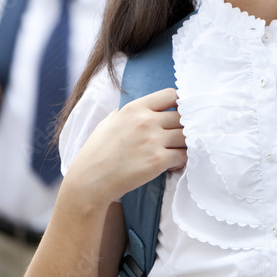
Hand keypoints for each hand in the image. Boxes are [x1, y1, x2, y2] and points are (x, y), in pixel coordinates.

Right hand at [63, 88, 186, 204]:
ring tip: (175, 151)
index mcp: (135, 108)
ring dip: (184, 144)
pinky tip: (171, 164)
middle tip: (177, 138)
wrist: (89, 182)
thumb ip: (124, 114)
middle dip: (183, 127)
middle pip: (182, 116)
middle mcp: (146, 121)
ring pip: (186, 136)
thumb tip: (138, 110)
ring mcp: (153, 140)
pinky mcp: (158, 160)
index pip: (171, 94)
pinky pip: (184, 155)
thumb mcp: (107, 124)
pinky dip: (181, 159)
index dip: (179, 103)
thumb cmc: (96, 153)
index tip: (179, 113)